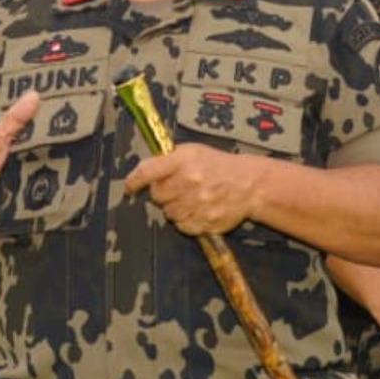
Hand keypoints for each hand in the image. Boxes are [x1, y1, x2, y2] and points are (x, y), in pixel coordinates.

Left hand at [127, 143, 258, 235]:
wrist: (250, 184)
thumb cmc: (219, 166)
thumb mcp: (193, 152)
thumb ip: (168, 160)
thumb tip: (142, 173)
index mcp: (185, 160)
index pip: (148, 171)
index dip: (134, 180)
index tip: (130, 186)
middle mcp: (191, 181)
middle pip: (157, 195)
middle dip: (163, 193)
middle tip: (177, 189)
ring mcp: (199, 203)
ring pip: (169, 213)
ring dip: (175, 208)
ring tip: (191, 199)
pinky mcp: (206, 222)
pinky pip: (183, 226)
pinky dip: (187, 220)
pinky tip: (198, 210)